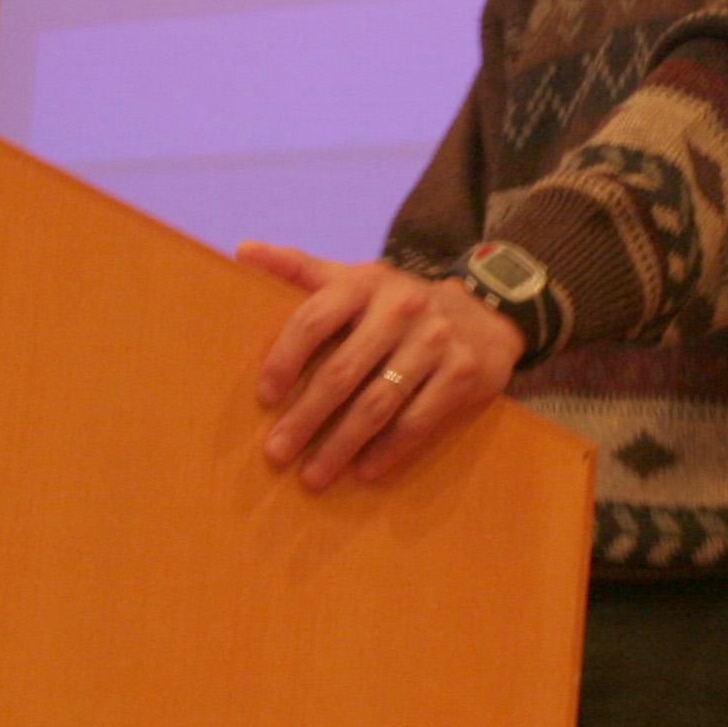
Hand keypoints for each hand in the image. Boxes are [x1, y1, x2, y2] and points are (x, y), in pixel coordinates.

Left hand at [239, 242, 530, 491]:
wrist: (484, 312)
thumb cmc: (398, 303)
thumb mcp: (355, 278)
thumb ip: (300, 268)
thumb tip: (243, 251)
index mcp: (365, 283)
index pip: (313, 320)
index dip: (285, 360)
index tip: (265, 398)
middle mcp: (402, 308)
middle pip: (342, 371)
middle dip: (305, 417)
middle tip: (277, 452)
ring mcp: (436, 341)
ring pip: (378, 402)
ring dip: (341, 444)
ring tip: (313, 475)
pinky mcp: (463, 374)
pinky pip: (418, 420)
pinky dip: (389, 450)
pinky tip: (364, 471)